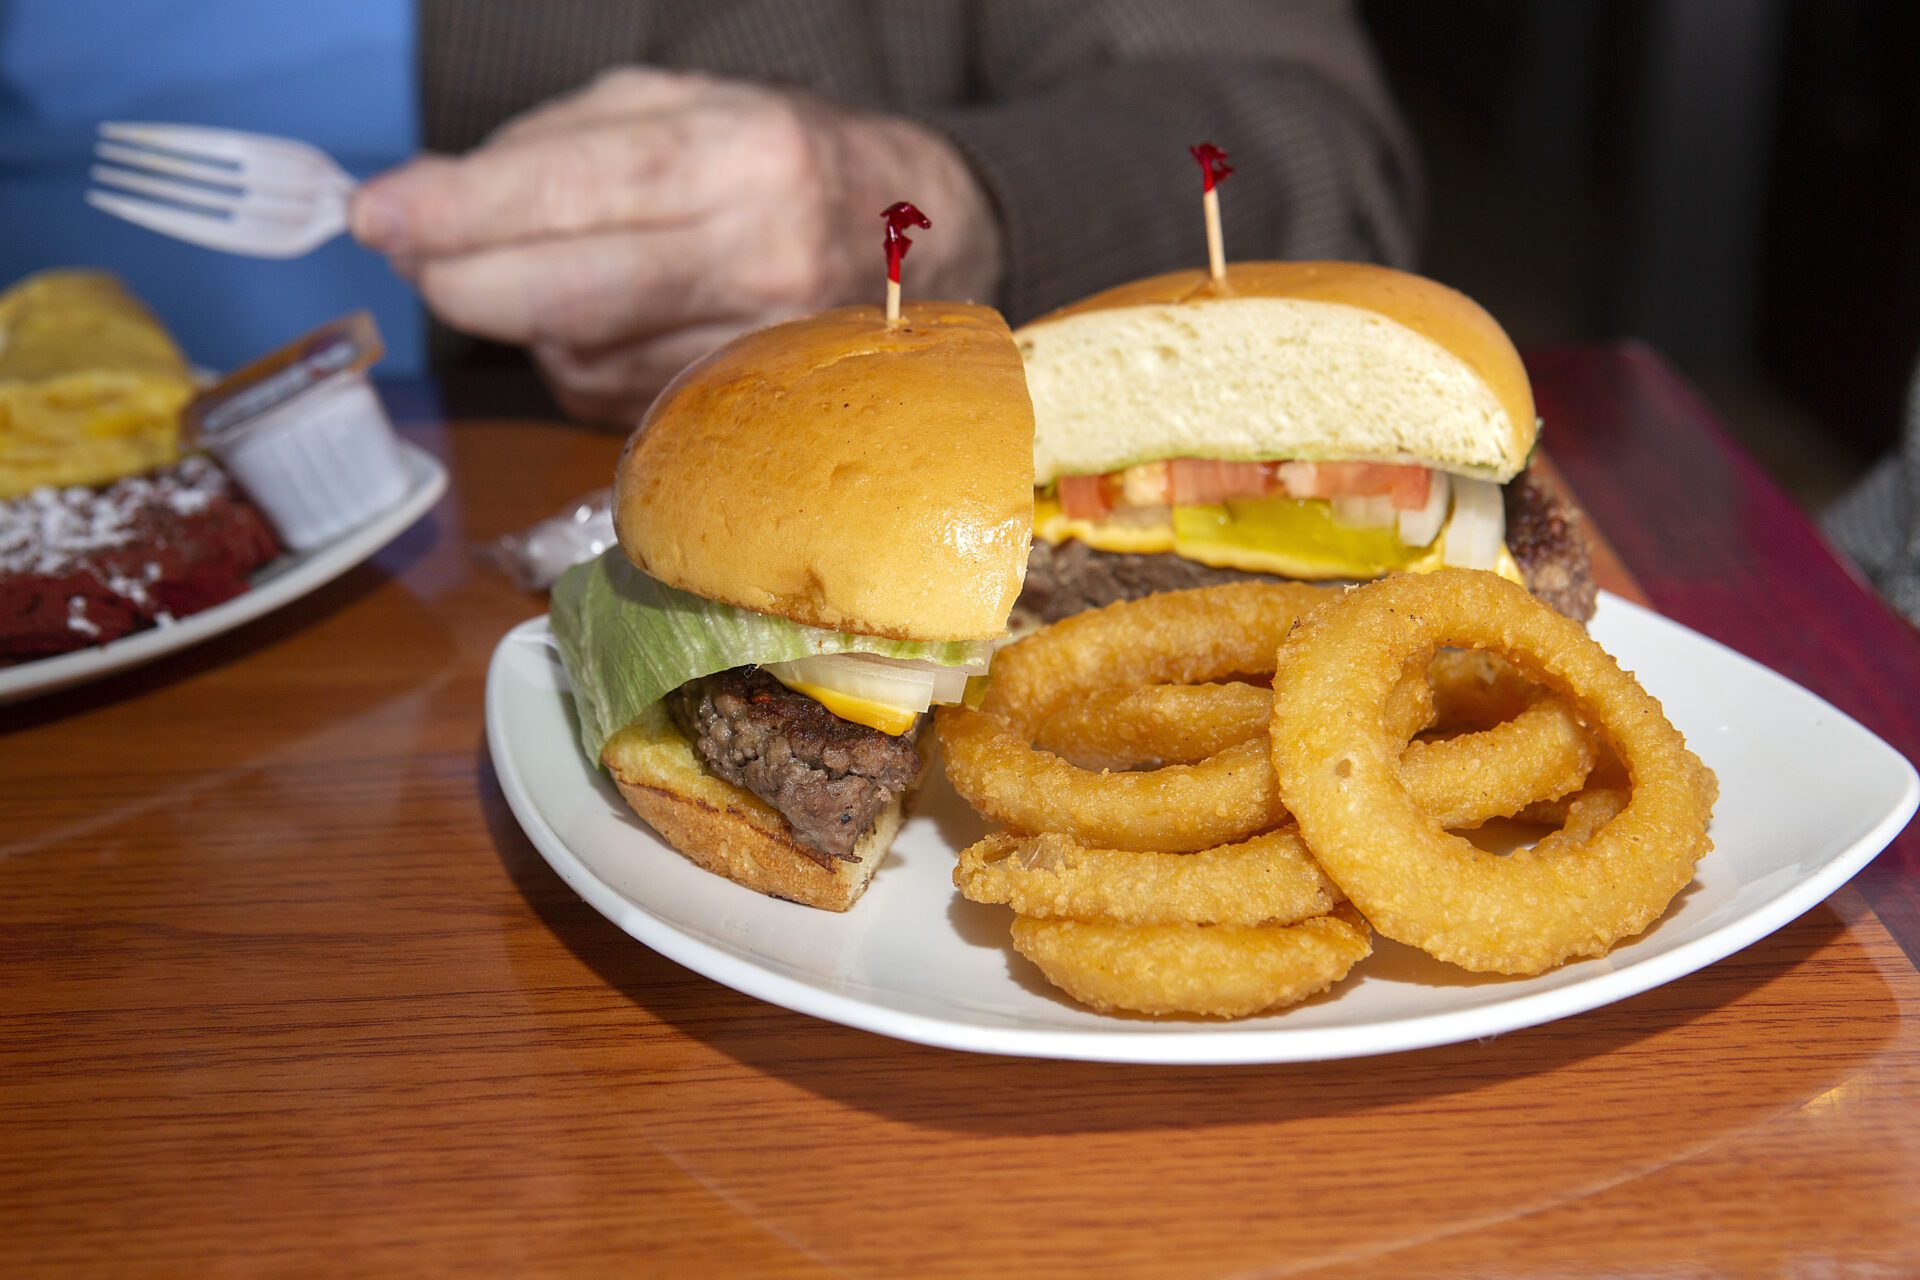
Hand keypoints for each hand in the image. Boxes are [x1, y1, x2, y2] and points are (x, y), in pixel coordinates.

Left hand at [352, 68, 1004, 422]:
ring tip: (534, 265)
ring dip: (521, 319)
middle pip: (570, 297)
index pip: (576, 193)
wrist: (927, 242)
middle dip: (462, 282)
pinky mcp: (750, 417)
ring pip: (580, 356)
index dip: (460, 211)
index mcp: (748, 160)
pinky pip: (612, 396)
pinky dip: (576, 356)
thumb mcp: (684, 104)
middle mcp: (764, 263)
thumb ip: (553, 145)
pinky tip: (604, 316)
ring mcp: (762, 354)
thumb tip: (430, 203)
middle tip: (410, 253)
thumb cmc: (786, 159)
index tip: (377, 215)